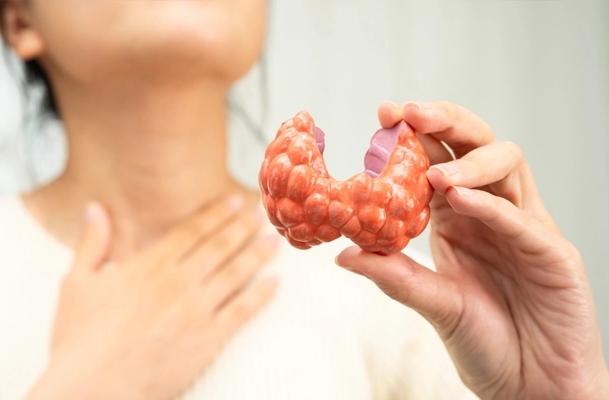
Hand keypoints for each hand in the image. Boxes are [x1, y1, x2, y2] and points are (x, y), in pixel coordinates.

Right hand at [27, 196, 278, 399]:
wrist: (91, 387)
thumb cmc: (79, 339)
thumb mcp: (76, 282)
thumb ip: (91, 242)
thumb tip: (95, 207)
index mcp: (150, 266)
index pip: (192, 231)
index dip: (216, 214)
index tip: (234, 201)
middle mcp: (179, 283)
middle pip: (221, 246)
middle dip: (244, 227)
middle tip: (263, 214)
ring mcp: (197, 312)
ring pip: (237, 274)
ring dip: (258, 254)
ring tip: (275, 241)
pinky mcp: (208, 341)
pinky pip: (242, 312)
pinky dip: (262, 295)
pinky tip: (275, 283)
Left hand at [336, 101, 608, 398]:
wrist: (530, 386)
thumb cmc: (486, 342)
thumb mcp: (432, 304)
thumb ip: (394, 276)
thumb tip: (343, 254)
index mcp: (459, 218)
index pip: (440, 160)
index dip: (414, 135)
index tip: (382, 115)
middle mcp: (492, 213)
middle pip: (478, 145)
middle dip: (445, 123)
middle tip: (409, 113)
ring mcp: (525, 228)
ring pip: (508, 166)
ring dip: (469, 161)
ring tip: (434, 173)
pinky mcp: (553, 253)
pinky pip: (523, 220)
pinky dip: (491, 206)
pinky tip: (461, 198)